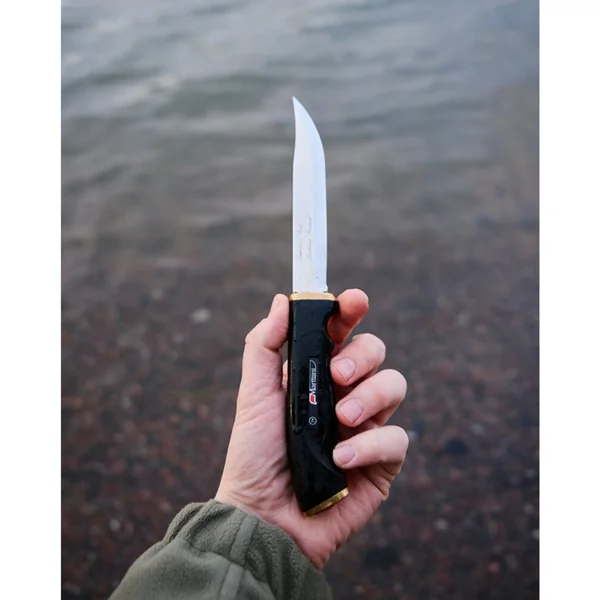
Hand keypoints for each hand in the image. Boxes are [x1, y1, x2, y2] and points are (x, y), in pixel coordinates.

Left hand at [215, 289, 408, 568]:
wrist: (263, 518)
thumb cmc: (254, 456)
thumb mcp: (254, 396)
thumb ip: (265, 346)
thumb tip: (283, 301)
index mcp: (316, 374)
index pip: (343, 333)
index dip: (351, 311)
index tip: (354, 301)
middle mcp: (346, 394)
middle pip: (376, 352)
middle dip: (363, 355)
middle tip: (337, 374)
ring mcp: (366, 426)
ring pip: (395, 386)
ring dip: (371, 396)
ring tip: (340, 419)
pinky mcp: (381, 462)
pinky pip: (396, 438)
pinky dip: (370, 445)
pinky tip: (341, 461)